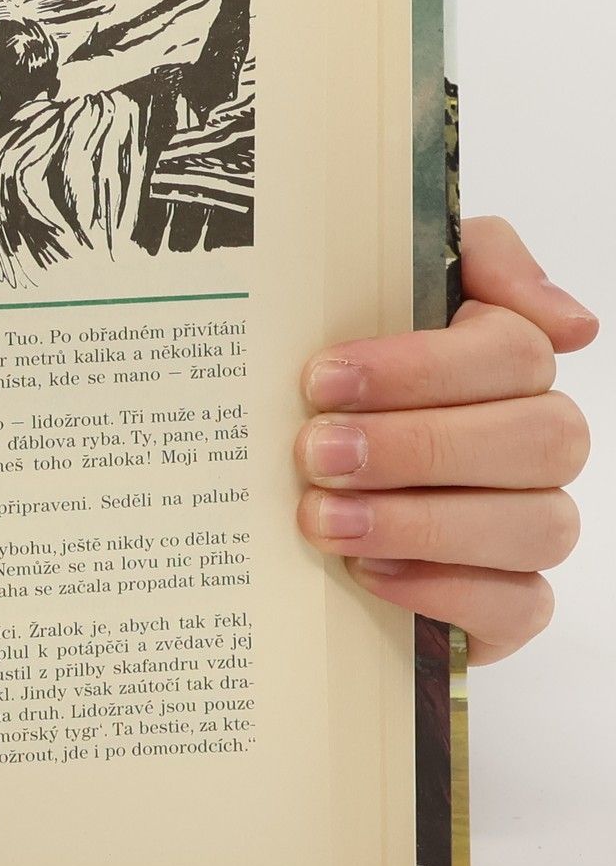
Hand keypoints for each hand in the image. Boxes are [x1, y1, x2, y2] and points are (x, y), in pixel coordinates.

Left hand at [296, 216, 595, 662]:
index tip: (323, 380)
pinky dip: (444, 590)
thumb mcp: (378, 299)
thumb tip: (571, 323)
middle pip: (536, 439)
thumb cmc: (343, 393)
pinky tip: (369, 575)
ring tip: (324, 518)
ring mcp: (529, 525)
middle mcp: (536, 445)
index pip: (514, 353)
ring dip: (421, 522)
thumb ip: (474, 260)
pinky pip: (520, 604)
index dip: (421, 367)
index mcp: (507, 365)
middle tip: (316, 452)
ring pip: (538, 524)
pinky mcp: (510, 605)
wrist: (294, 501)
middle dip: (417, 446)